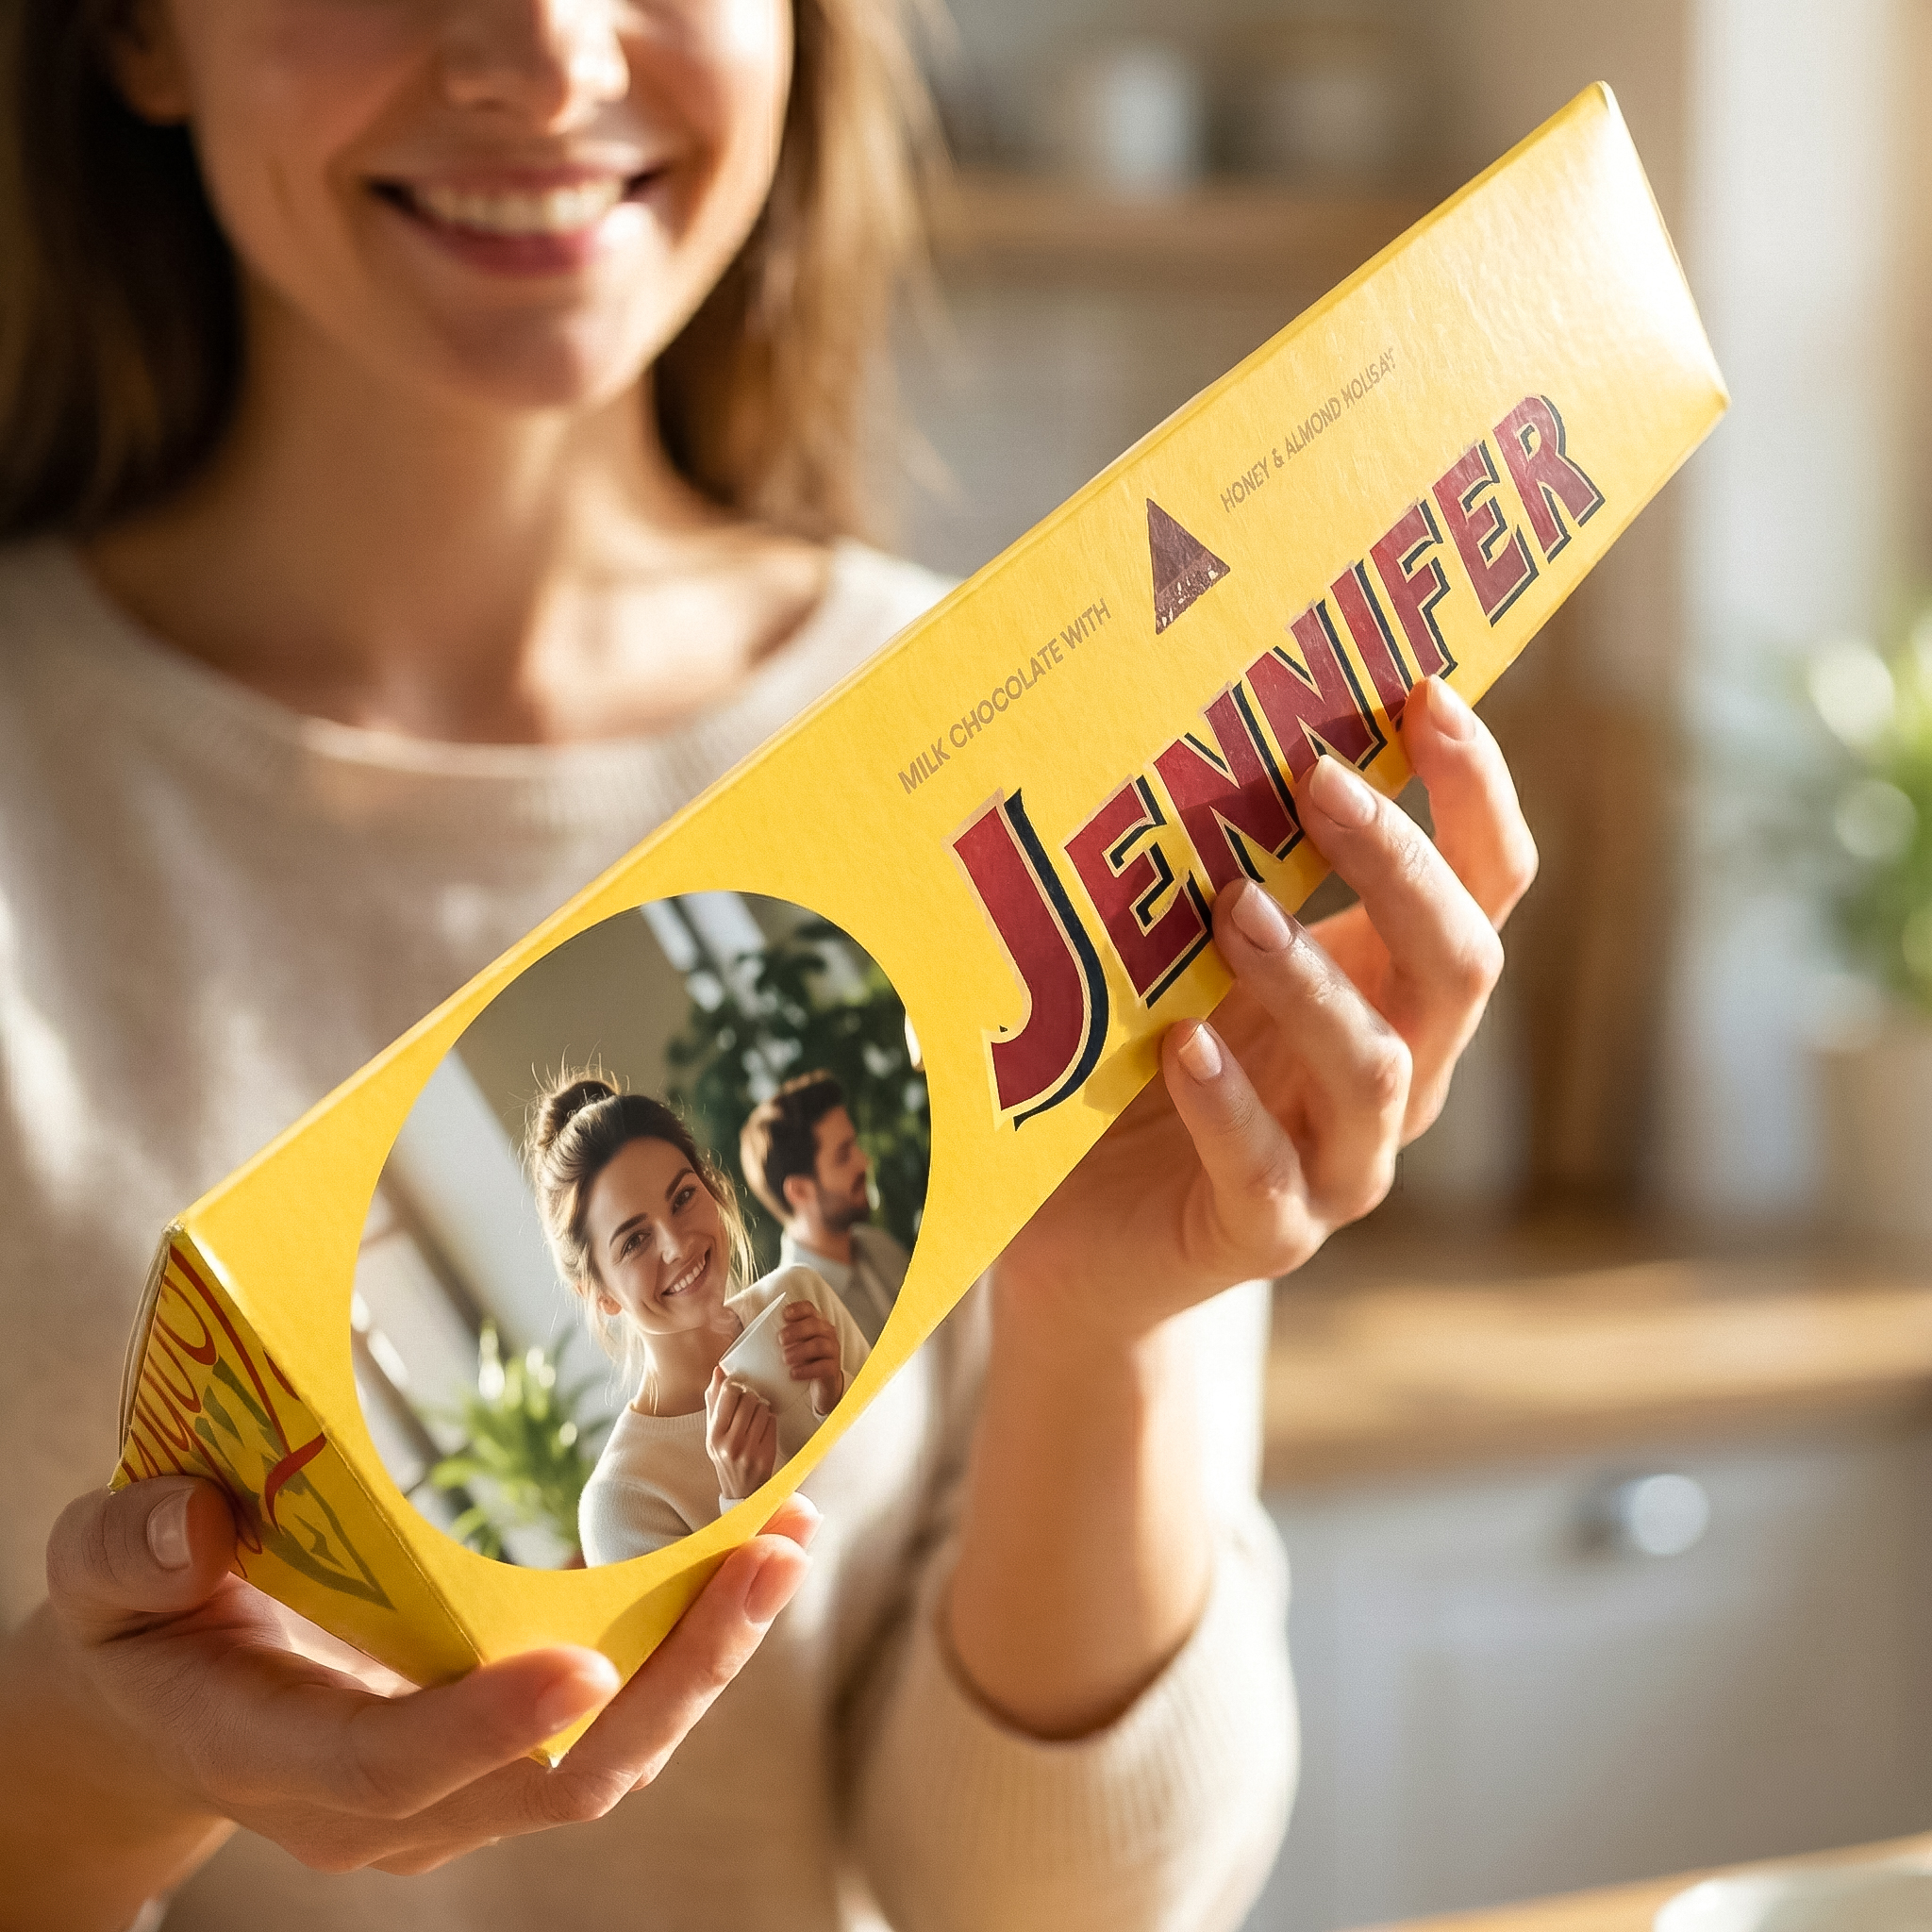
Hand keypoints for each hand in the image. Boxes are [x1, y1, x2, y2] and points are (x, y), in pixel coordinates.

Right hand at [10, 1476, 815, 1920]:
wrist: (157, 1709)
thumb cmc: (136, 1628)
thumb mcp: (97, 1576)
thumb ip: (128, 1549)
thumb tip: (200, 1522)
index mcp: (276, 1751)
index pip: (391, 1766)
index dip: (487, 1724)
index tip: (588, 1660)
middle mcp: (383, 1803)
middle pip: (553, 1773)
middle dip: (675, 1679)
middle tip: (766, 1562)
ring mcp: (451, 1793)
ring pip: (605, 1757)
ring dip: (708, 1661)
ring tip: (786, 1546)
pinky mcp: (494, 1756)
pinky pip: (610, 1722)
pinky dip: (686, 1649)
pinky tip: (745, 1560)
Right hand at [705, 1368, 778, 1499]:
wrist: (741, 1490)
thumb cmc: (726, 1456)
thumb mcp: (713, 1431)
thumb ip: (714, 1401)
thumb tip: (718, 1371)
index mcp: (713, 1435)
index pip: (727, 1393)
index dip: (736, 1385)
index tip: (737, 1388)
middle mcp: (729, 1443)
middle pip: (748, 1398)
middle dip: (751, 1397)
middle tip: (748, 1404)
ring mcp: (748, 1450)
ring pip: (762, 1408)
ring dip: (762, 1408)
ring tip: (755, 1417)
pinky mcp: (765, 1454)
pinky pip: (772, 1421)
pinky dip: (769, 1421)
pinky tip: (763, 1429)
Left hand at [779, 1301, 843, 1414]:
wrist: (819, 1386)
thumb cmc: (801, 1361)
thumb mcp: (791, 1345)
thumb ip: (778, 1336)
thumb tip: (743, 1333)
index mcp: (814, 1323)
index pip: (809, 1308)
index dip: (797, 1309)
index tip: (784, 1316)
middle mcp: (826, 1333)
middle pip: (814, 1324)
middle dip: (796, 1330)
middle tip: (780, 1340)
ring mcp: (832, 1350)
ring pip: (819, 1344)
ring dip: (800, 1350)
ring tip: (785, 1359)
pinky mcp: (832, 1369)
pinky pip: (824, 1367)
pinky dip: (807, 1370)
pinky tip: (794, 1374)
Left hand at [998, 676, 1534, 1335]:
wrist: (1085, 1244)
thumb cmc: (1141, 1070)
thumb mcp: (1186, 957)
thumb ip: (1215, 872)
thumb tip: (1179, 718)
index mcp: (1390, 989)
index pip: (1482, 883)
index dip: (1476, 792)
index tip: (1428, 693)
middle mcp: (1395, 1072)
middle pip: (1459, 965)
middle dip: (1402, 866)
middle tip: (1320, 779)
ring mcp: (1341, 1164)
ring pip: (1376, 1070)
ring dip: (1312, 981)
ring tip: (1234, 910)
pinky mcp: (1268, 1234)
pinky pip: (1268, 1176)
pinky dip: (1231, 1108)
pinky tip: (1183, 1048)